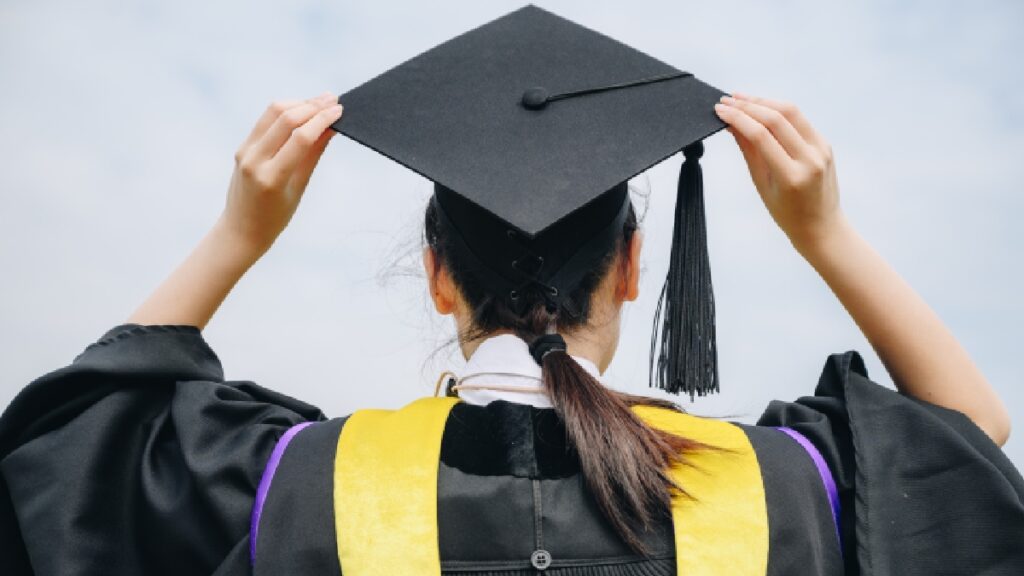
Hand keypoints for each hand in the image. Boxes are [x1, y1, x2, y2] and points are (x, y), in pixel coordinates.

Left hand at [219, 93, 343, 257]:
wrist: (241, 229)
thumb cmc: (276, 217)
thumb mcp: (299, 188)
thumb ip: (313, 154)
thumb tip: (330, 127)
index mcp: (272, 178)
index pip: (300, 138)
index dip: (322, 119)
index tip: (339, 110)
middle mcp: (254, 160)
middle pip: (285, 119)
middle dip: (312, 106)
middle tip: (333, 100)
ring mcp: (244, 152)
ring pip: (273, 113)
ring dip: (299, 103)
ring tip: (320, 102)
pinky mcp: (242, 147)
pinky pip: (265, 121)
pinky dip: (285, 111)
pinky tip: (301, 110)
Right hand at [714, 93, 839, 250]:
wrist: (821, 226)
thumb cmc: (786, 213)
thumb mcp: (762, 185)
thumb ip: (749, 151)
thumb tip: (731, 123)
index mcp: (792, 176)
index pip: (761, 135)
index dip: (738, 118)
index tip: (719, 110)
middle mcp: (810, 159)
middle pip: (777, 118)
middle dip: (748, 104)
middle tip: (726, 100)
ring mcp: (821, 149)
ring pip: (791, 112)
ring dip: (763, 101)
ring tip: (740, 98)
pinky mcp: (825, 144)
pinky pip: (800, 120)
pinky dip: (778, 110)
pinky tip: (761, 108)